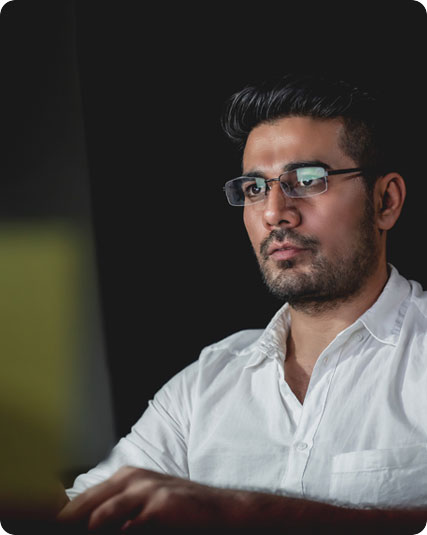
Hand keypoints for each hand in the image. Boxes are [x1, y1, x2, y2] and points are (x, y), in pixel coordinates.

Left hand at [57, 466, 238, 532]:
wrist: (222, 510)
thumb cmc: (181, 510)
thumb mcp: (147, 502)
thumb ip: (118, 511)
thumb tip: (89, 525)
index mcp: (126, 477)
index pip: (83, 499)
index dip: (63, 518)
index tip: (50, 530)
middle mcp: (132, 479)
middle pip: (86, 505)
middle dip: (68, 524)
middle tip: (54, 533)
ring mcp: (147, 490)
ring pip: (102, 514)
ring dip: (90, 529)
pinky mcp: (161, 505)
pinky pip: (129, 526)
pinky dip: (121, 533)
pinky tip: (121, 533)